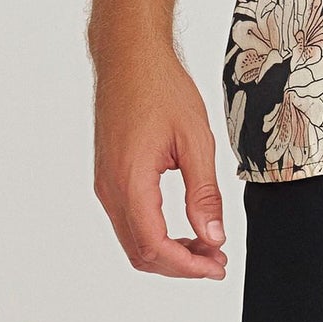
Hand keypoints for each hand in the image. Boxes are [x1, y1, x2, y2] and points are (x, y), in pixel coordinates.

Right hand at [92, 43, 229, 278]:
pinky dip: (155, 234)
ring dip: (168, 251)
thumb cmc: (161, 87)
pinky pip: (129, 221)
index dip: (186, 266)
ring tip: (206, 247)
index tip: (215, 266)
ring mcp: (106, 183)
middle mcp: (110, 188)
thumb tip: (213, 236)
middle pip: (140, 252)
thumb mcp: (195, 138)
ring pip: (133, 240)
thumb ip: (204, 192)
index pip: (154, 246)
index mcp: (130, 180)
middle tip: (216, 262)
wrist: (130, 55)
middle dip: (180, 265)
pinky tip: (183, 227)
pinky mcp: (109, 176)